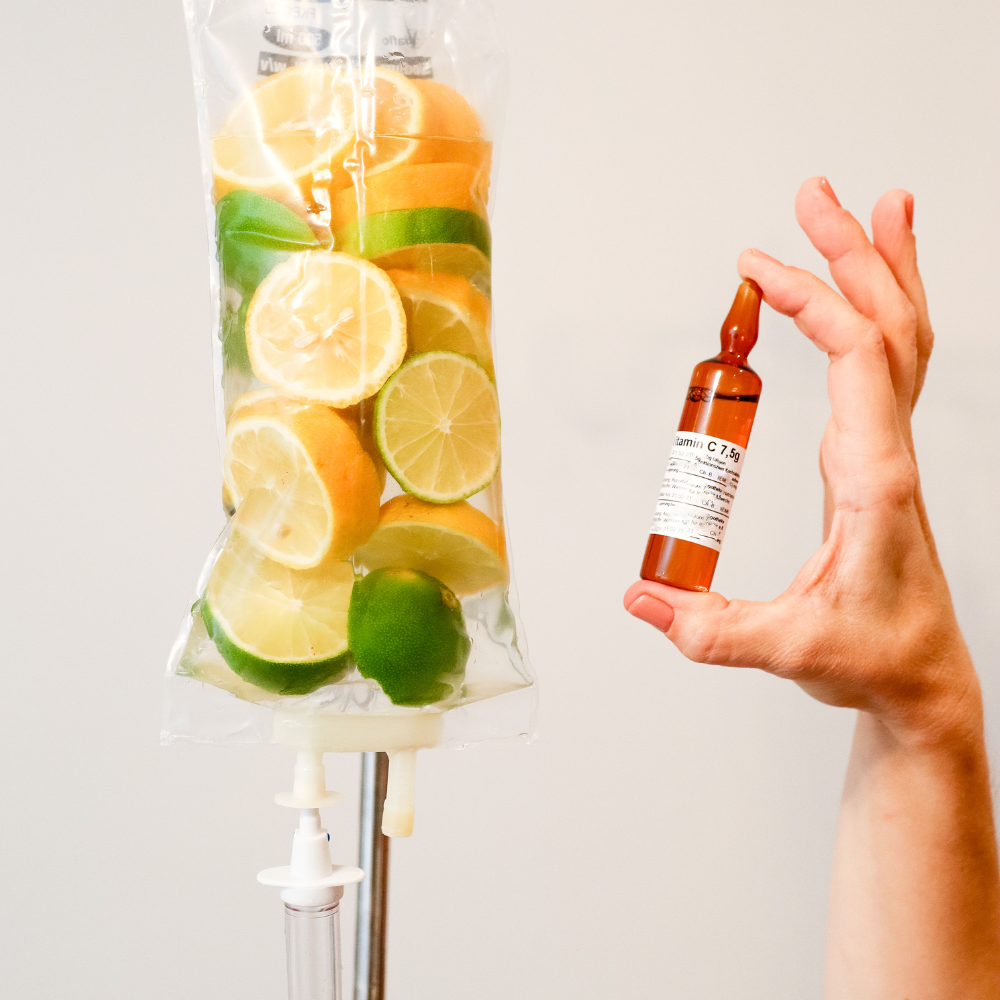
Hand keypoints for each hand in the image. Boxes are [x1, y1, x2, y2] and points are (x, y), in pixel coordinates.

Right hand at [624, 177, 978, 745]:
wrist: (920, 677)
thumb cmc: (868, 656)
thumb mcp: (786, 648)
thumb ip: (710, 627)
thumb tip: (639, 598)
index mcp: (873, 476)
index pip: (857, 358)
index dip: (813, 302)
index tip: (758, 269)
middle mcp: (889, 449)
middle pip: (889, 326)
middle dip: (853, 253)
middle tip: (815, 194)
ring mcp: (888, 449)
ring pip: (903, 338)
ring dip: (882, 268)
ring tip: (867, 207)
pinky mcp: (876, 456)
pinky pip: (889, 364)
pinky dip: (884, 310)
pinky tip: (871, 284)